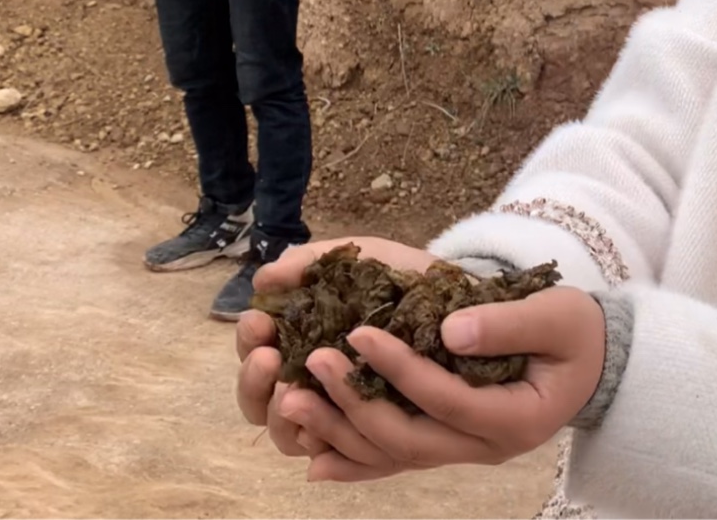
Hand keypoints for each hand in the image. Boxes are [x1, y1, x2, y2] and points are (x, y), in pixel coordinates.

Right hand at [235, 236, 439, 468]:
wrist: (467, 300)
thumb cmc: (406, 280)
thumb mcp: (361, 260)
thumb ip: (312, 263)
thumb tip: (264, 278)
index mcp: (301, 344)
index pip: (257, 356)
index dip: (249, 342)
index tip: (258, 320)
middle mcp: (313, 386)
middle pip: (261, 403)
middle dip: (254, 382)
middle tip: (269, 359)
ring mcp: (341, 415)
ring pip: (290, 436)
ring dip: (281, 416)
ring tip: (293, 392)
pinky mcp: (375, 436)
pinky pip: (339, 457)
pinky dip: (323, 447)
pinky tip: (321, 432)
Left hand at [288, 286, 605, 482]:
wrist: (592, 360)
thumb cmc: (576, 332)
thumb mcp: (558, 315)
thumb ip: (508, 322)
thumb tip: (450, 329)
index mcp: (514, 418)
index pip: (445, 399)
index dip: (399, 368)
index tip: (357, 332)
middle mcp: (484, 446)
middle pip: (408, 440)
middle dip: (355, 402)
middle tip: (311, 361)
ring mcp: (464, 451)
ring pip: (393, 455)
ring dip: (340, 430)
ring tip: (293, 398)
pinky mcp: (449, 443)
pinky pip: (395, 461)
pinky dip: (355, 460)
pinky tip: (312, 458)